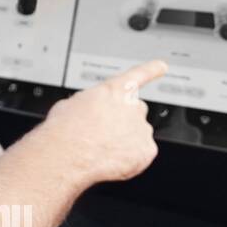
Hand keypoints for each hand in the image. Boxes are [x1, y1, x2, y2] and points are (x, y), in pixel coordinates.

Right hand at [29, 59, 167, 186]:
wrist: (66, 153)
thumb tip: (90, 112)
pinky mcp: (146, 150)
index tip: (161, 66)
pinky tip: (110, 160)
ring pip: (137, 134)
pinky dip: (130, 158)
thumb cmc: (64, 129)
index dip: (152, 70)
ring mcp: (142, 128)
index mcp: (115, 90)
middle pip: (135, 110)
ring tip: (100, 149)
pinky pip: (142, 154)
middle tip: (104, 132)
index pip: (139, 75)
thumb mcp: (71, 104)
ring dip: (124, 140)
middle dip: (124, 119)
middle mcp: (133, 106)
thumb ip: (91, 103)